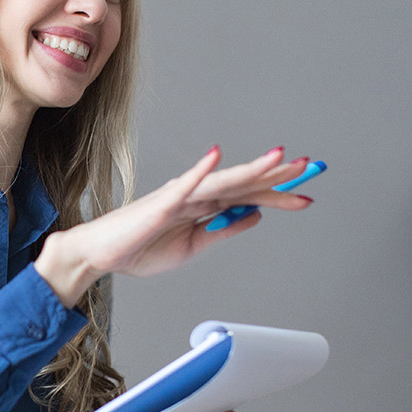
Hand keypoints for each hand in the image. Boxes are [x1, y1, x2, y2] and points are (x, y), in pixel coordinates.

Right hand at [34, 145, 313, 306]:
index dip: (278, 195)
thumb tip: (254, 216)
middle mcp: (196, 196)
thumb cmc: (139, 248)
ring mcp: (180, 196)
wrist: (100, 255)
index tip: (307, 195)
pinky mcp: (160, 202)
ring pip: (223, 180)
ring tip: (280, 158)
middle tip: (312, 167)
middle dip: (278, 176)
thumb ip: (223, 230)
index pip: (248, 196)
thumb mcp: (194, 247)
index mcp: (204, 207)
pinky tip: (216, 156)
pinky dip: (200, 170)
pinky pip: (184, 185)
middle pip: (244, 183)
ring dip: (252, 168)